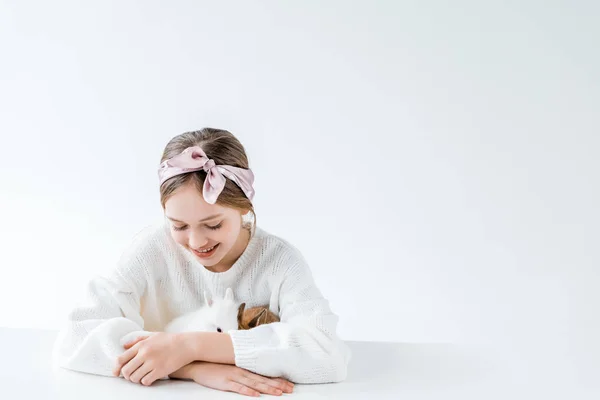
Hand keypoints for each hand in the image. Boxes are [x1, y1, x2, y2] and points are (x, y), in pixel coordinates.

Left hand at [112, 332, 192, 385]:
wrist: (186, 345)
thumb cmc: (170, 340)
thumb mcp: (153, 335)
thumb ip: (138, 340)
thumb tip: (124, 346)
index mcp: (141, 345)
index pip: (121, 358)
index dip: (116, 368)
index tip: (116, 373)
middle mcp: (145, 354)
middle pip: (126, 371)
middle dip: (126, 376)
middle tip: (131, 375)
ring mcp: (152, 363)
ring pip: (135, 378)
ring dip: (136, 379)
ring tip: (141, 376)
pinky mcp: (160, 371)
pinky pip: (145, 381)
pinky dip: (145, 382)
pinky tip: (150, 378)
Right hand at [178, 361, 293, 396]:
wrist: (198, 362)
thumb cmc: (214, 365)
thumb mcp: (231, 366)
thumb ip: (243, 369)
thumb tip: (253, 373)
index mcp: (244, 368)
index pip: (264, 374)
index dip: (278, 379)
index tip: (289, 384)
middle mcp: (242, 371)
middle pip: (263, 379)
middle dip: (278, 385)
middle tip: (290, 389)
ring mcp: (234, 376)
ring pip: (254, 383)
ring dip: (267, 388)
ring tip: (279, 393)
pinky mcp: (225, 382)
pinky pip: (238, 387)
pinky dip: (248, 391)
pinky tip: (255, 395)